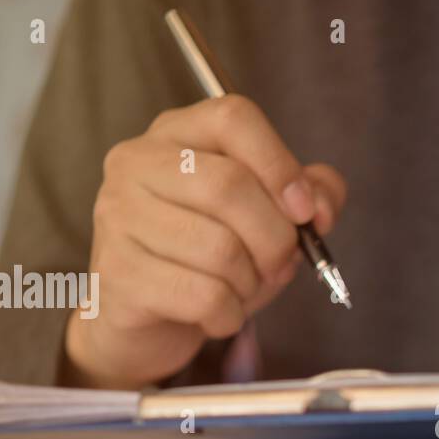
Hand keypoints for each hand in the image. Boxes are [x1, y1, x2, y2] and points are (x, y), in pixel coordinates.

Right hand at [63, 94, 346, 388]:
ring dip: (251, 283)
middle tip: (279, 264)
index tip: (305, 211)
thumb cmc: (206, 260)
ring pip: (219, 248)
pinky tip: (219, 314)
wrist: (143, 320)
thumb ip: (307, 195)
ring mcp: (119, 215)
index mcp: (177, 134)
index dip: (281, 165)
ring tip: (242, 289)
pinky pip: (202, 295)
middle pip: (231, 185)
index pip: (234, 118)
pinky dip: (228, 315)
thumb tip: (320, 203)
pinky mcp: (118, 272)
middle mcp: (137, 163)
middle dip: (275, 238)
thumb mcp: (264, 219)